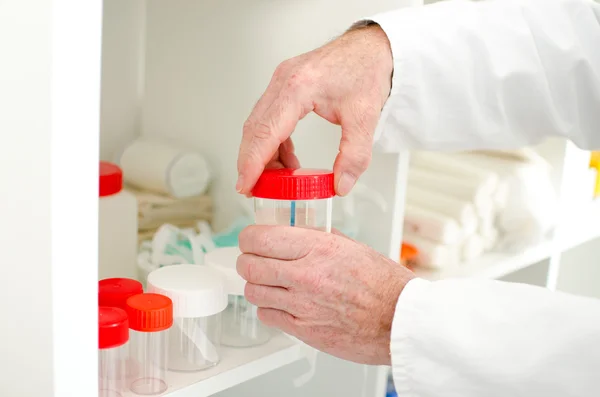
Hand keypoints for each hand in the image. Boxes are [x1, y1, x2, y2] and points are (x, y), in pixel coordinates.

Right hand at [237, 24, 392, 195]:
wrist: (372, 48)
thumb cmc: (366, 71)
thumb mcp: (365, 118)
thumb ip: (354, 155)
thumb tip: (341, 184)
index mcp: (298, 88)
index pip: (266, 132)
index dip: (252, 163)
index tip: (245, 185)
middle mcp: (283, 81)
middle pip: (254, 129)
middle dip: (251, 163)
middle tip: (254, 189)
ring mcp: (281, 82)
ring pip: (258, 124)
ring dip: (263, 154)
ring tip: (278, 180)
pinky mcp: (284, 86)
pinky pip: (269, 119)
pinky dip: (273, 142)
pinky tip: (287, 159)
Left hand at [237, 225, 414, 364]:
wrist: (399, 319)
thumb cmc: (383, 284)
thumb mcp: (350, 246)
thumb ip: (316, 239)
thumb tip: (291, 233)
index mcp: (318, 248)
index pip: (260, 238)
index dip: (249, 238)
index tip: (251, 239)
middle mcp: (306, 275)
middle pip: (249, 265)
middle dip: (247, 261)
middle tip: (254, 260)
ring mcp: (302, 304)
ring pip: (253, 291)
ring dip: (257, 285)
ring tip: (269, 282)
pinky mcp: (303, 330)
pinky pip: (267, 315)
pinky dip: (269, 308)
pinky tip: (282, 303)